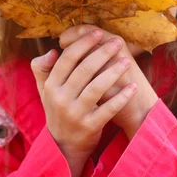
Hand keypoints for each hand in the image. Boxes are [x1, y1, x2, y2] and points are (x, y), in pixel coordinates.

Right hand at [31, 29, 136, 176]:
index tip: (98, 32)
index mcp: (51, 86)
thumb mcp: (44, 89)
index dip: (83, 43)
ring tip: (127, 61)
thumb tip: (53, 50)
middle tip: (117, 42)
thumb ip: (42, 68)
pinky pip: (108, 110)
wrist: (63, 145)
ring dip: (113, 72)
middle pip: (84, 70)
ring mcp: (75, 114)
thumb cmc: (57, 108)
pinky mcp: (90, 127)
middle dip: (102, 53)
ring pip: (96, 88)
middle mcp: (60, 99)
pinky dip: (122, 98)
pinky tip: (133, 87)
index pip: (67, 59)